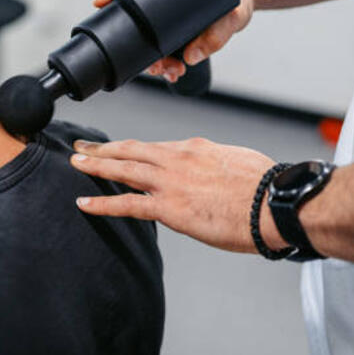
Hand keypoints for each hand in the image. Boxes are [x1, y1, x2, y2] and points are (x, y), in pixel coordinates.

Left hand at [70, 138, 288, 252]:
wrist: (277, 203)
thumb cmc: (267, 186)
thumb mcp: (238, 161)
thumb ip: (216, 163)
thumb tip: (213, 171)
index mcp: (195, 148)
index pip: (156, 148)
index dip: (133, 149)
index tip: (120, 150)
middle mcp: (177, 159)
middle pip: (131, 150)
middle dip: (104, 149)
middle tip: (82, 147)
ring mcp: (170, 182)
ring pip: (123, 169)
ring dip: (96, 166)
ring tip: (76, 163)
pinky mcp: (169, 208)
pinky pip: (127, 204)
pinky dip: (102, 203)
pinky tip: (85, 204)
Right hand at [92, 0, 257, 82]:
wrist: (246, 0)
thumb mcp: (234, 12)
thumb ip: (218, 33)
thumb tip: (191, 56)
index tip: (102, 0)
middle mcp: (164, 1)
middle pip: (135, 19)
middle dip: (135, 46)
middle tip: (154, 64)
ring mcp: (168, 19)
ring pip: (148, 41)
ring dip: (153, 61)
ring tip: (172, 71)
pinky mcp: (177, 34)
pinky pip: (164, 51)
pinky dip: (166, 66)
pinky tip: (174, 73)